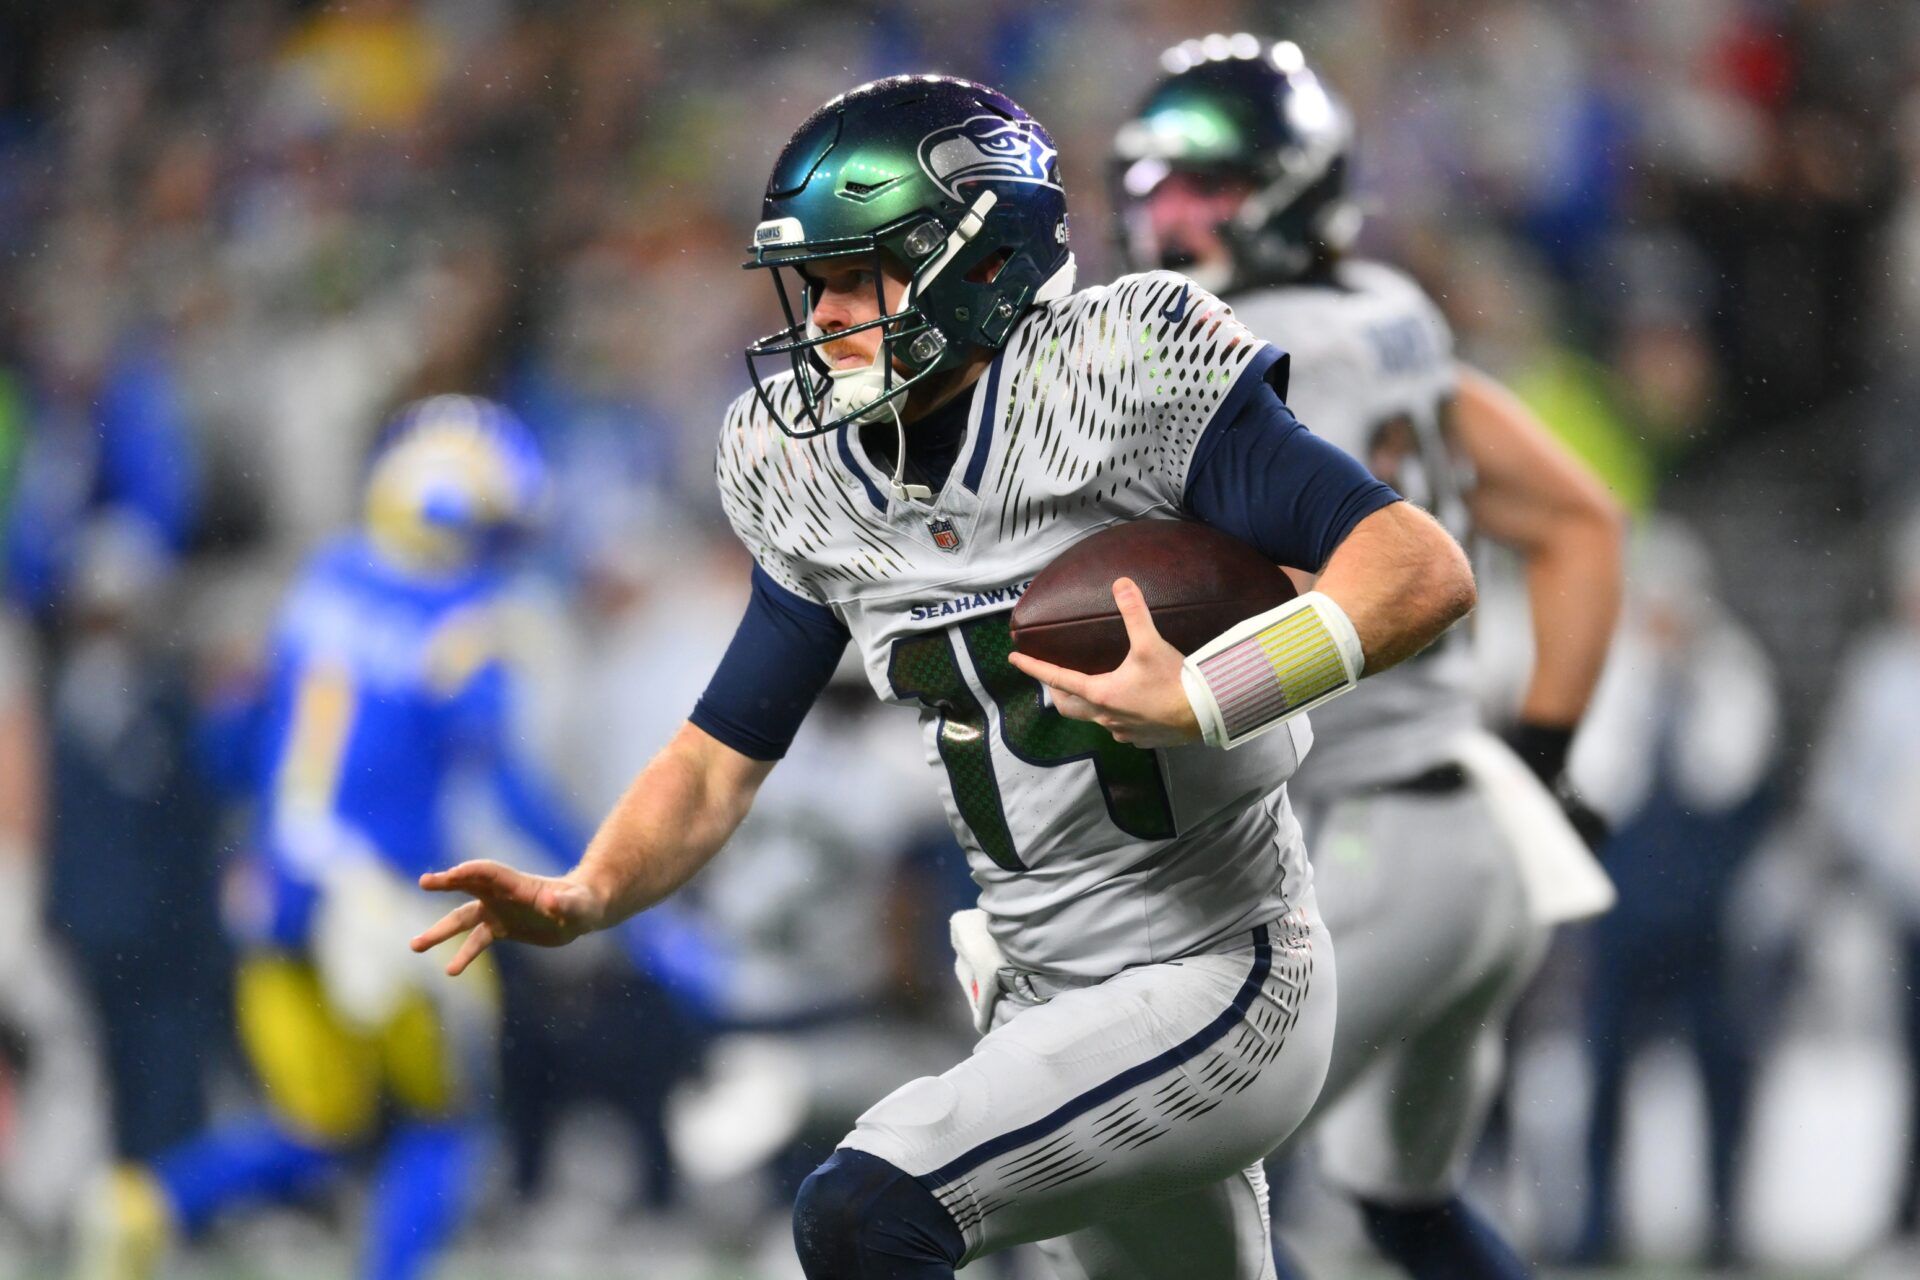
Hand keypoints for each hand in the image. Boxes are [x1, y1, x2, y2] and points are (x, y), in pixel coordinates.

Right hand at [411, 861, 611, 975]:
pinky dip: (462, 955)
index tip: (449, 876)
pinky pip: (475, 941)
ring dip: (439, 931)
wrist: (581, 912)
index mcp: (517, 884)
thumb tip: (554, 902)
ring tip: (415, 946)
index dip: (469, 872)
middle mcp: (501, 895)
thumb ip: (567, 903)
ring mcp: (498, 911)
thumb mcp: (579, 905)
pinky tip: (450, 972)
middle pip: (467, 887)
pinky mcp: (501, 928)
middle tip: (424, 883)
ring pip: (461, 919)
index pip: (488, 873)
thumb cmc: (583, 903)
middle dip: (446, 883)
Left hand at [1007, 577, 1198, 748]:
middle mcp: (1105, 717)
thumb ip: (1134, 613)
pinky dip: (1114, 716)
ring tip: (1093, 688)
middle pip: (1068, 706)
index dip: (1033, 667)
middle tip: (1053, 678)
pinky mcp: (1140, 739)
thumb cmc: (1173, 681)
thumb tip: (1121, 583)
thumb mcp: (1151, 644)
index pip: (1056, 678)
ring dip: (1087, 704)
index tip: (1013, 659)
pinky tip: (1127, 706)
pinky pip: (1118, 729)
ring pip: (1094, 719)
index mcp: (1100, 693)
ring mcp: (1122, 731)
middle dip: (1057, 692)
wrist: (1205, 715)